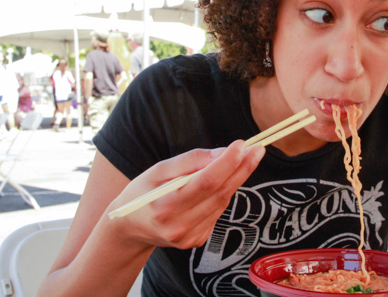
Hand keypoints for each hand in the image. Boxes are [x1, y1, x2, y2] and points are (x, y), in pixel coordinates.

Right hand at [107, 140, 265, 250]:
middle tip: (257, 149)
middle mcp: (179, 226)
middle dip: (241, 168)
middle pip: (220, 193)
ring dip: (236, 179)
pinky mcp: (197, 241)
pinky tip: (222, 181)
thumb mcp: (157, 170)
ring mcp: (190, 237)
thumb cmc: (142, 193)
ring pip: (222, 202)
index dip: (227, 163)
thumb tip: (222, 153)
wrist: (130, 228)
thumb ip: (189, 161)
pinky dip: (223, 193)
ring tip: (245, 158)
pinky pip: (217, 212)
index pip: (205, 182)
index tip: (242, 145)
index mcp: (165, 206)